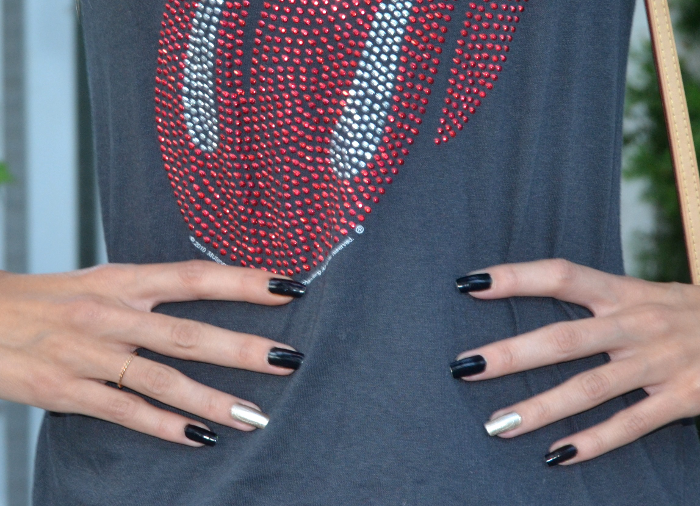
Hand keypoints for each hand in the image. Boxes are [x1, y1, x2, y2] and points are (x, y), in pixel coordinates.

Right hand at [0, 261, 306, 446]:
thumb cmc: (46, 300)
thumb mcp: (100, 283)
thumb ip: (149, 292)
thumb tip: (205, 294)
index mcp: (122, 281)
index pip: (194, 278)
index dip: (243, 281)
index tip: (288, 287)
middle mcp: (110, 314)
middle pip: (188, 334)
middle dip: (242, 349)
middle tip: (288, 360)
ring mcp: (88, 353)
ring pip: (162, 380)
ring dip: (213, 400)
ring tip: (255, 416)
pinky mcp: (65, 389)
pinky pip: (124, 411)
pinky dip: (164, 426)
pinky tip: (200, 438)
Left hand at [451, 259, 699, 465]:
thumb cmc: (684, 312)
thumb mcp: (645, 293)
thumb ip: (596, 297)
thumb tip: (529, 292)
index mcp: (624, 292)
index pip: (562, 275)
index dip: (516, 277)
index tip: (470, 284)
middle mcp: (638, 323)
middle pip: (565, 338)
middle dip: (512, 354)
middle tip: (465, 368)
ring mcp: (661, 362)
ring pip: (591, 388)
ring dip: (541, 408)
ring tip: (497, 424)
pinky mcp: (684, 398)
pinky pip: (632, 424)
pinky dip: (594, 441)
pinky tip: (556, 455)